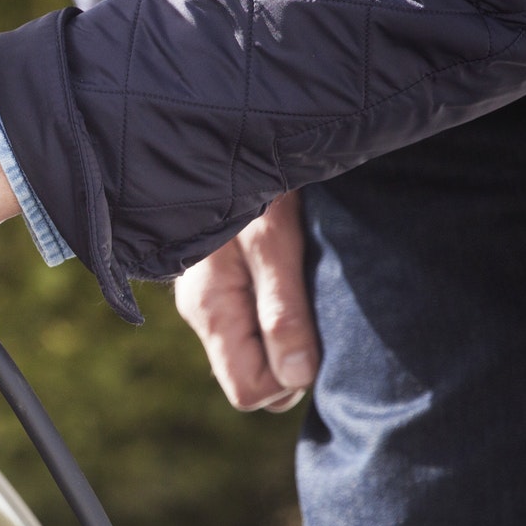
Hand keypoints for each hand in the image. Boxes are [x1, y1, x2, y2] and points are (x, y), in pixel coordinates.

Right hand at [173, 194, 318, 411]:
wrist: (223, 133)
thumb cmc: (251, 184)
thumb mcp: (274, 243)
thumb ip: (283, 312)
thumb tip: (298, 379)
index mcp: (212, 312)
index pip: (248, 391)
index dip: (288, 380)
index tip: (315, 340)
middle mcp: (207, 314)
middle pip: (254, 377)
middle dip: (292, 363)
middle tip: (319, 314)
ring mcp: (215, 299)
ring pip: (259, 352)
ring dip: (290, 336)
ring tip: (310, 291)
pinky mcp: (227, 282)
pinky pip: (257, 325)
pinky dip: (283, 316)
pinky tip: (298, 280)